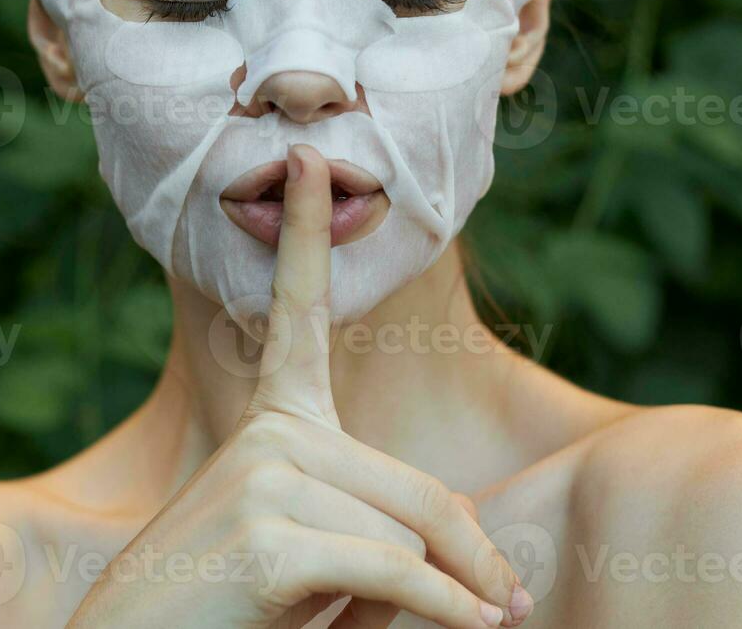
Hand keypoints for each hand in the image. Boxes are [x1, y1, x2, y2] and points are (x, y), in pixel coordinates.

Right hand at [67, 144, 530, 628]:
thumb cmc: (232, 615)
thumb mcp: (317, 559)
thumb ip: (382, 530)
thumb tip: (474, 550)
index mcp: (273, 422)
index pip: (298, 314)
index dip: (305, 232)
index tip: (311, 158)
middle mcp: (269, 432)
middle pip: (416, 489)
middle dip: (472, 559)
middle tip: (509, 608)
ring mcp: (266, 475)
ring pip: (408, 538)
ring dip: (436, 600)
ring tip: (363, 626)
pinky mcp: (271, 535)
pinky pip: (396, 570)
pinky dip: (447, 609)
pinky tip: (478, 626)